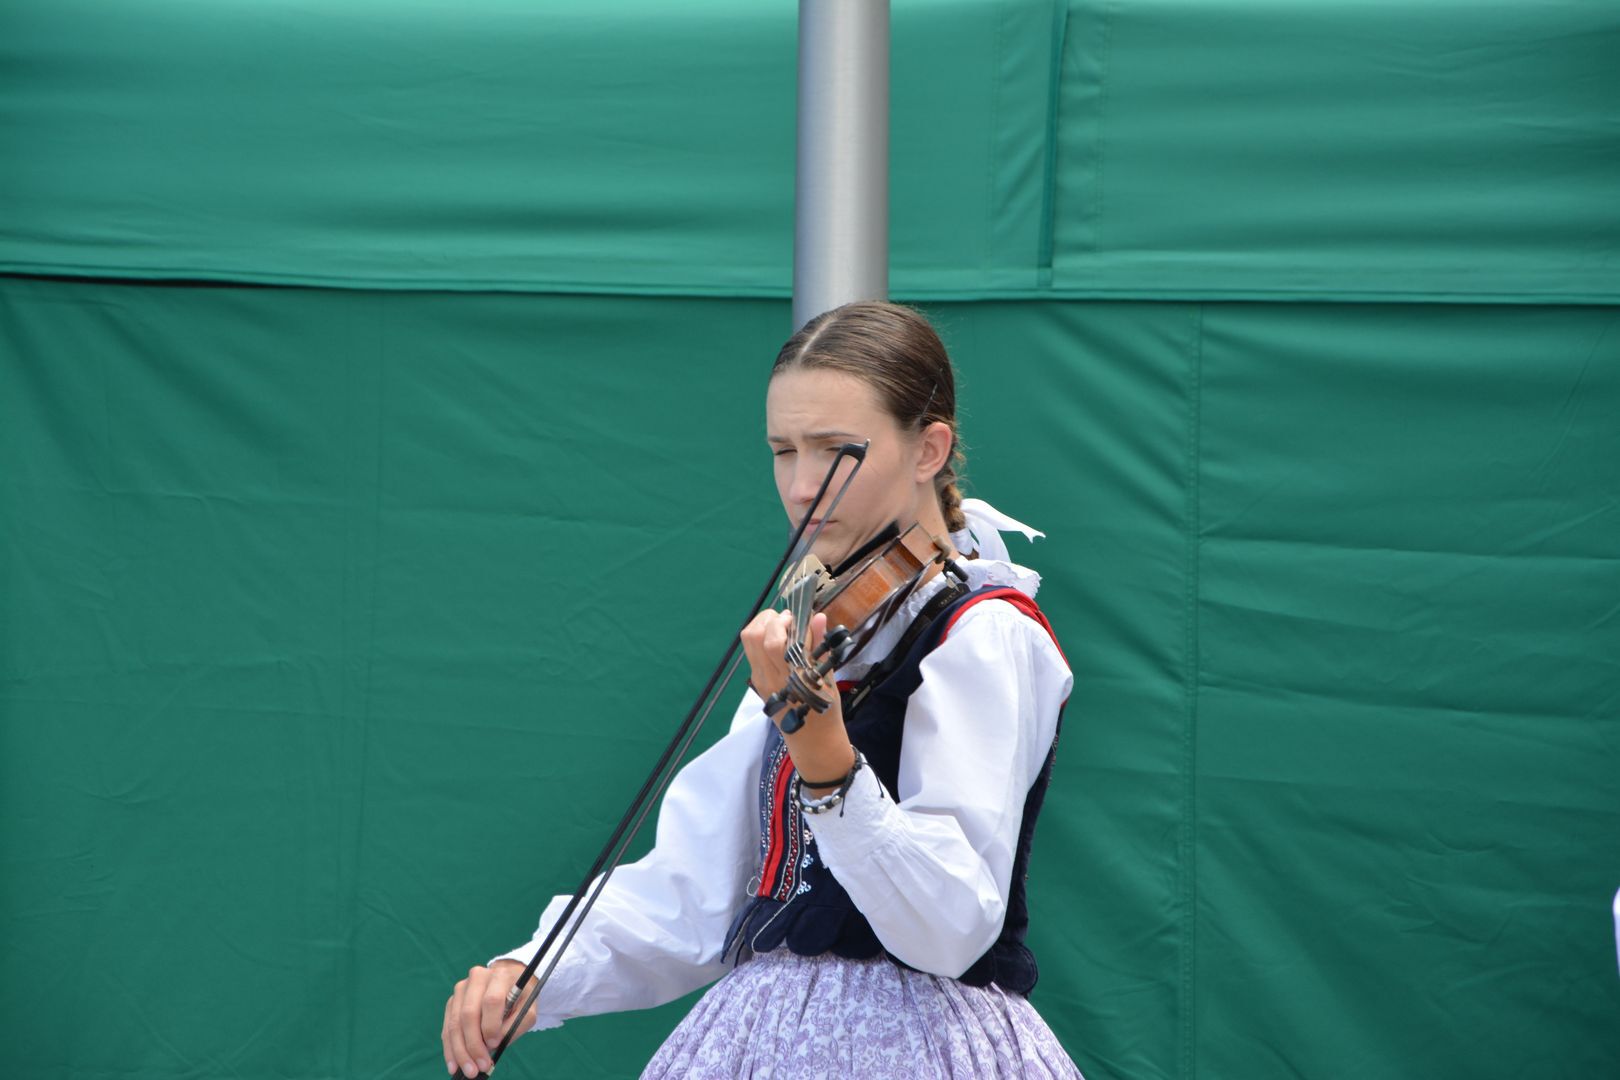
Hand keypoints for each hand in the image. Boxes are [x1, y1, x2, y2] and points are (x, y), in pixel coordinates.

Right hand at [442, 960, 535, 1077]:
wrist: (509, 982)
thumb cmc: (520, 999)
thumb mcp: (528, 1010)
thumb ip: (515, 1026)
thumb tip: (492, 1045)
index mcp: (500, 975)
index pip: (491, 1001)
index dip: (490, 1025)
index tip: (494, 1045)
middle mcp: (477, 978)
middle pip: (468, 1013)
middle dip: (473, 1044)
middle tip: (479, 1067)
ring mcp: (462, 989)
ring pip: (455, 1023)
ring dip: (459, 1050)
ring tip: (468, 1070)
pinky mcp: (452, 1001)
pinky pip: (447, 1027)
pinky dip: (450, 1048)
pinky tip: (454, 1064)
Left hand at [740, 610, 855, 786]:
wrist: (812, 741)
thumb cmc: (825, 710)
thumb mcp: (827, 677)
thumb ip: (819, 645)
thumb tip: (817, 616)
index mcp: (789, 676)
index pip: (772, 641)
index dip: (781, 622)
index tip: (795, 617)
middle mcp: (769, 677)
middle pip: (753, 637)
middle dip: (768, 619)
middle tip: (785, 619)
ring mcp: (760, 680)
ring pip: (748, 643)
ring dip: (761, 626)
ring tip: (780, 625)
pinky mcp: (757, 683)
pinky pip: (752, 653)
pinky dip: (761, 639)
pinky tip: (777, 641)